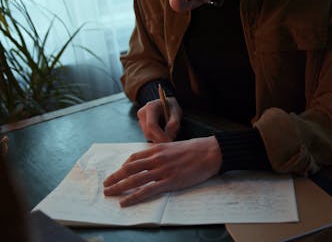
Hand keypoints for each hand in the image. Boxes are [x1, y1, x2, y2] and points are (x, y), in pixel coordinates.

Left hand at [103, 136, 221, 206]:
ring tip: (109, 193)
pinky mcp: (170, 181)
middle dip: (115, 177)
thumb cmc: (196, 149)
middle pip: (129, 168)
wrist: (210, 152)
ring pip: (134, 179)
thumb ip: (162, 153)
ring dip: (119, 187)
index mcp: (157, 149)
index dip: (123, 167)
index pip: (134, 158)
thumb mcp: (174, 146)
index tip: (118, 172)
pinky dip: (133, 196)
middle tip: (106, 184)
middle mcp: (156, 159)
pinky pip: (147, 190)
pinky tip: (125, 201)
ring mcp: (162, 170)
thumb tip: (154, 161)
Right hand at [137, 97, 182, 142]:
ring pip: (148, 136)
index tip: (169, 140)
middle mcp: (143, 113)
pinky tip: (164, 132)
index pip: (151, 125)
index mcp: (151, 107)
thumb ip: (174, 122)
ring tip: (170, 132)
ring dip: (159, 138)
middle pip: (148, 132)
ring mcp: (141, 120)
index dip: (160, 135)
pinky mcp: (142, 126)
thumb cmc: (172, 107)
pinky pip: (149, 136)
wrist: (167, 104)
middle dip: (160, 138)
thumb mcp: (177, 112)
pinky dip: (157, 137)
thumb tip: (169, 136)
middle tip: (172, 138)